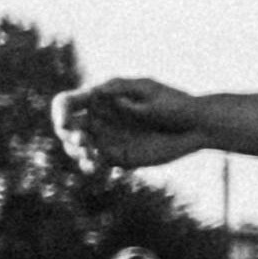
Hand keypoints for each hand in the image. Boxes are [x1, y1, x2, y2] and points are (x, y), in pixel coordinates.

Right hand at [64, 79, 212, 170]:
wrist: (197, 127)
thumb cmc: (175, 103)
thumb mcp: (150, 91)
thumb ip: (124, 91)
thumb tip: (101, 93)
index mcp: (102, 98)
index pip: (68, 103)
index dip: (60, 112)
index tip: (66, 123)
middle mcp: (100, 118)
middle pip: (68, 128)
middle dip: (69, 136)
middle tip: (84, 142)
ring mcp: (107, 138)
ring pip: (78, 148)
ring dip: (78, 153)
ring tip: (92, 158)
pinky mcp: (118, 156)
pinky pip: (96, 163)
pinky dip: (92, 166)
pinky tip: (100, 167)